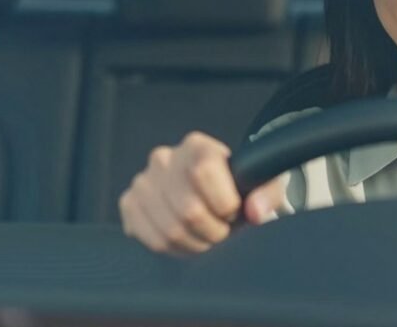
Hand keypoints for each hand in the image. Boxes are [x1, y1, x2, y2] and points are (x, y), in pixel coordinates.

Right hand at [119, 131, 284, 254]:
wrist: (212, 192)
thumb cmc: (239, 187)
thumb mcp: (263, 184)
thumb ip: (267, 193)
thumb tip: (256, 212)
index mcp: (197, 146)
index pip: (203, 172)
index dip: (225, 203)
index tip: (234, 210)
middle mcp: (165, 158)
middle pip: (188, 209)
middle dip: (213, 231)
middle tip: (223, 231)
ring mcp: (143, 181)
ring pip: (170, 230)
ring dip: (196, 244)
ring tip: (207, 237)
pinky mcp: (129, 203)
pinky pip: (151, 239)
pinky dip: (175, 250)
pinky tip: (188, 241)